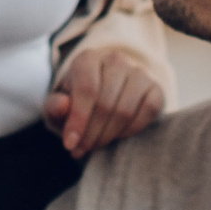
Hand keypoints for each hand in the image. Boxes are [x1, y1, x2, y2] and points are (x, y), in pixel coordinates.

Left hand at [44, 46, 163, 156]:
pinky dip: (131, 130)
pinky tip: (117, 136)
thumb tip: (63, 105)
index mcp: (87, 59)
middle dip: (91, 133)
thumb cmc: (77, 103)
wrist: (104, 96)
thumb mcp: (59, 107)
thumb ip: (54, 107)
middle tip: (81, 150)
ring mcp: (139, 72)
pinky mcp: (156, 88)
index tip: (70, 145)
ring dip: (108, 135)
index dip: (78, 120)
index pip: (87, 89)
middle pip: (105, 103)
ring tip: (96, 145)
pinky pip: (147, 112)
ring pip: (125, 110)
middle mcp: (115, 60)